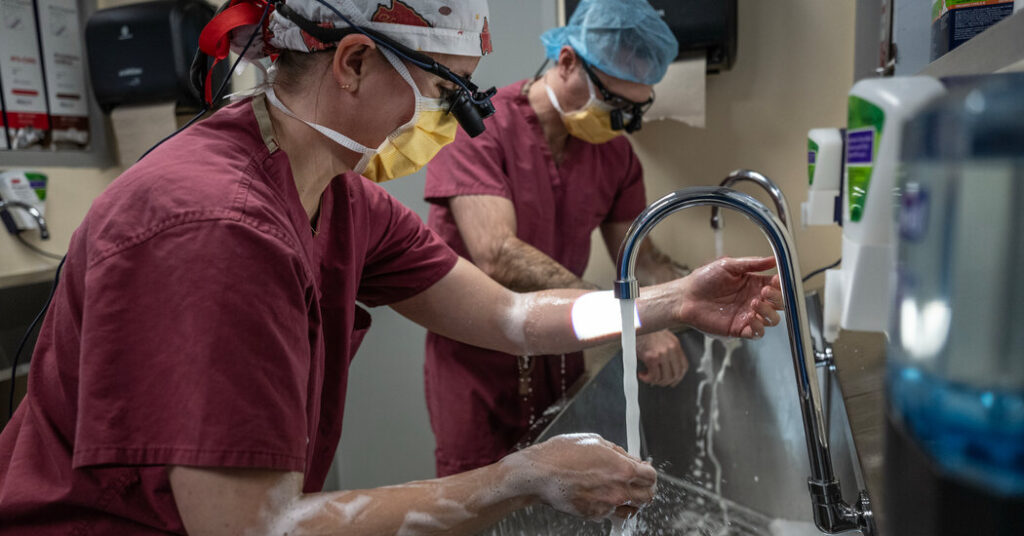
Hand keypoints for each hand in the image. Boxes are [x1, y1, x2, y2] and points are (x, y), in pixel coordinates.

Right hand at [506, 434, 656, 520]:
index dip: (648, 471)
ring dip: (631, 502)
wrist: (539, 475)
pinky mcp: (594, 515)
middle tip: (637, 482)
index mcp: (623, 469)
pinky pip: (611, 514)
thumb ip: (617, 452)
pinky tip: (600, 495)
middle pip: (648, 496)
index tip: (644, 469)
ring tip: (621, 491)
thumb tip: (629, 458)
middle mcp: (618, 490)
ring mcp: (607, 505)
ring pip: (632, 510)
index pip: (651, 476)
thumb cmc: (561, 454)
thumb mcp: (594, 441)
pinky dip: (610, 507)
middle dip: (645, 488)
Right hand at [636, 330, 687, 386]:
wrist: (635, 324)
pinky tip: (641, 374)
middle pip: (675, 374)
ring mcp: (662, 354)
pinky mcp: (652, 357)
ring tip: (647, 376)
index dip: (679, 377)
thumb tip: (666, 368)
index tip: (672, 381)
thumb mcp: (662, 338)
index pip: (684, 366)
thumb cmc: (645, 331)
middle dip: (666, 382)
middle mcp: (671, 349)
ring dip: (655, 381)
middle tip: (657, 381)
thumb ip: (667, 350)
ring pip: (664, 377)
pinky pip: (653, 376)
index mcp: (675, 344)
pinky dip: (647, 379)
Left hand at [678, 257, 782, 338]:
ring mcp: (748, 315)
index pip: (777, 286)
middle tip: (765, 292)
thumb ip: (752, 264)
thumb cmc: (704, 279)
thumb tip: (774, 259)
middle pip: (779, 304)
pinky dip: (759, 327)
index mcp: (754, 284)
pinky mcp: (739, 329)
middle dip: (777, 299)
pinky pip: (757, 333)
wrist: (686, 296)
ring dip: (769, 313)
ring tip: (754, 303)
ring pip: (772, 320)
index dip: (782, 285)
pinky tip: (751, 319)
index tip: (778, 280)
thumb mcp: (729, 266)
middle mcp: (754, 300)